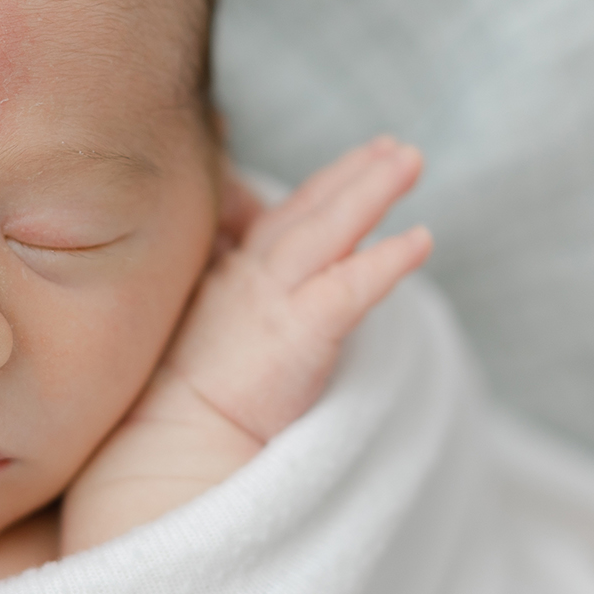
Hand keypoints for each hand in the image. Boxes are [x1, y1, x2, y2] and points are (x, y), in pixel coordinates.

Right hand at [158, 136, 431, 443]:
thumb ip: (235, 301)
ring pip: (327, 231)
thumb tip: (270, 287)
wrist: (171, 445)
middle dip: (353, 172)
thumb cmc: (188, 402)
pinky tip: (421, 240)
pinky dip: (386, 260)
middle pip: (307, 210)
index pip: (280, 218)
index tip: (357, 165)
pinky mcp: (296, 335)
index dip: (320, 190)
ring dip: (370, 191)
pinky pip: (349, 287)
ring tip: (411, 161)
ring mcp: (270, 302)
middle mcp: (249, 277)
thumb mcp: (208, 332)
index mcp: (231, 277)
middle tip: (397, 147)